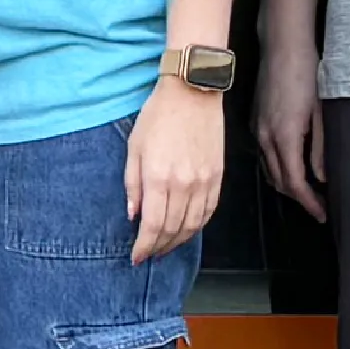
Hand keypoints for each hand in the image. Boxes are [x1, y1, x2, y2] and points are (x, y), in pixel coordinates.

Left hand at [129, 78, 226, 262]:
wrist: (192, 92)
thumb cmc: (158, 116)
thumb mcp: (134, 147)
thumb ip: (132, 184)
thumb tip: (133, 214)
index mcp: (158, 177)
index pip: (152, 226)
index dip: (143, 246)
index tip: (136, 257)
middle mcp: (183, 184)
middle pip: (172, 230)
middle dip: (158, 248)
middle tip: (149, 255)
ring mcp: (203, 181)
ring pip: (192, 225)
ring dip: (177, 241)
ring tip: (166, 247)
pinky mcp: (217, 176)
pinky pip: (209, 211)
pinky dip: (197, 226)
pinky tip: (187, 230)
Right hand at [256, 44, 326, 214]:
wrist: (283, 45)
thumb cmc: (308, 74)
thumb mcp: (322, 113)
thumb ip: (320, 148)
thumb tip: (321, 178)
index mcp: (285, 136)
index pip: (295, 183)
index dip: (309, 203)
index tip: (323, 214)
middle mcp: (266, 137)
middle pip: (279, 181)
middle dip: (299, 198)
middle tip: (321, 207)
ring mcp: (257, 129)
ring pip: (269, 170)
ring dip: (287, 185)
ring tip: (309, 192)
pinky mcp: (255, 121)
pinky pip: (264, 155)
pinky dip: (278, 168)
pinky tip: (292, 167)